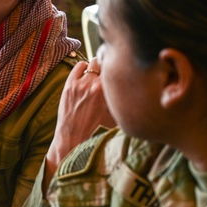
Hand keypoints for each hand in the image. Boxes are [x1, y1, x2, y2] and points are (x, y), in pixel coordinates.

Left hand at [43, 58, 115, 188]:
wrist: (74, 143)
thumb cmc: (99, 135)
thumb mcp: (120, 118)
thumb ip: (125, 102)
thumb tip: (137, 91)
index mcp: (112, 92)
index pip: (121, 68)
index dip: (123, 69)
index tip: (124, 71)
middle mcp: (97, 85)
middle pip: (108, 64)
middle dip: (110, 68)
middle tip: (111, 75)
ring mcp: (82, 84)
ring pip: (94, 63)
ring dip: (98, 67)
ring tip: (99, 76)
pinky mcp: (69, 85)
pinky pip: (79, 66)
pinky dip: (84, 68)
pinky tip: (86, 75)